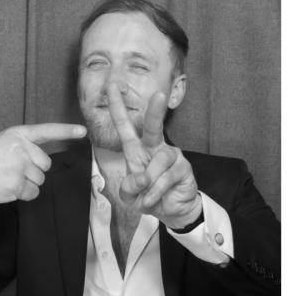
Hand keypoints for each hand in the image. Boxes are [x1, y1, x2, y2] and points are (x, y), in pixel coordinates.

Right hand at [0, 122, 86, 202]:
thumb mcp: (4, 143)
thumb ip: (24, 147)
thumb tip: (42, 162)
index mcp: (18, 135)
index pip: (46, 131)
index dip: (66, 131)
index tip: (82, 132)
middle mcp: (21, 147)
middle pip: (45, 164)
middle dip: (34, 170)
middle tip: (14, 170)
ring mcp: (20, 166)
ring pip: (40, 180)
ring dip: (28, 183)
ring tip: (9, 178)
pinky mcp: (17, 183)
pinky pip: (33, 192)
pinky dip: (24, 194)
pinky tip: (9, 187)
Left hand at [106, 82, 200, 228]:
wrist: (172, 210)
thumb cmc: (147, 195)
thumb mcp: (130, 195)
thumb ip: (128, 188)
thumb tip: (140, 179)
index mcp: (135, 148)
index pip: (124, 124)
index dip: (117, 105)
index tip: (112, 86)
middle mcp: (154, 146)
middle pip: (153, 127)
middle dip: (155, 111)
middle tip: (159, 95)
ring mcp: (171, 155)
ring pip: (157, 163)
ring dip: (148, 185)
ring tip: (146, 198)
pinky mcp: (184, 168)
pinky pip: (166, 178)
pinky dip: (157, 193)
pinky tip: (156, 200)